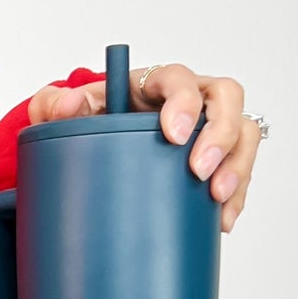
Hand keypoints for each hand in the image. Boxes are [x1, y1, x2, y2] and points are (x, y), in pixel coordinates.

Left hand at [28, 64, 261, 232]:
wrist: (94, 148)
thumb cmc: (87, 122)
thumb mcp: (60, 111)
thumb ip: (54, 105)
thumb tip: (67, 104)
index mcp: (154, 83)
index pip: (180, 78)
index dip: (184, 103)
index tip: (173, 135)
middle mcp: (190, 99)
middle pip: (226, 98)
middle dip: (220, 135)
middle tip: (200, 171)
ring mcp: (206, 128)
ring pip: (243, 133)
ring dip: (237, 166)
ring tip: (217, 199)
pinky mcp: (214, 159)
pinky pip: (239, 169)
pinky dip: (236, 196)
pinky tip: (222, 219)